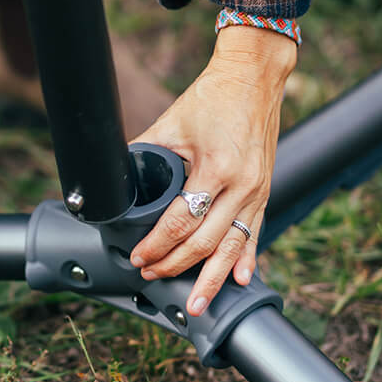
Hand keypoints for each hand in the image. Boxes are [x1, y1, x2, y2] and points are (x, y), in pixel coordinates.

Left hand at [128, 24, 295, 315]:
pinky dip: (247, 260)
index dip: (156, 244)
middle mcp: (242, 185)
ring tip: (196, 304)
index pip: (180, 221)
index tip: (138, 256)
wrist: (254, 77)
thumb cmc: (212, 97)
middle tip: (152, 276)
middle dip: (175, 265)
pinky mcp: (265, 192)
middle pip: (205, 242)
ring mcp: (257, 191)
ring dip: (212, 280)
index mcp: (216, 168)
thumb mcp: (171, 123)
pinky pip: (255, 233)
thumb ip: (145, 154)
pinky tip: (241, 281)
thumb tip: (117, 182)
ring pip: (233, 248)